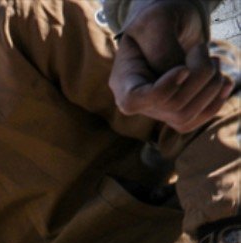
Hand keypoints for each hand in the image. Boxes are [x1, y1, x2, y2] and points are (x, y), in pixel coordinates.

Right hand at [111, 0, 235, 131]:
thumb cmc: (160, 19)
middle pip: (171, 106)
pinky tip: (222, 80)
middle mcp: (138, 100)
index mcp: (123, 79)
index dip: (163, 90)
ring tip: (212, 61)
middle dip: (200, 76)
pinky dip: (217, 99)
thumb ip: (162, 48)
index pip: (133, 101)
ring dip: (211, 85)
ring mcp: (157, 110)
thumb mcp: (157, 21)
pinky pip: (198, 119)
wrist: (171, 26)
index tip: (185, 68)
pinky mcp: (177, 112)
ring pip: (186, 115)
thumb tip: (180, 77)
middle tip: (202, 50)